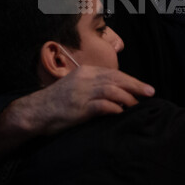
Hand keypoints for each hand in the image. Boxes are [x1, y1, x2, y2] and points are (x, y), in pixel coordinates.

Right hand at [0, 66, 154, 163]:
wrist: (34, 112)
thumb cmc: (56, 102)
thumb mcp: (75, 87)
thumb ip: (93, 86)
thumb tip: (115, 92)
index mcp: (85, 72)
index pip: (114, 73)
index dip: (131, 80)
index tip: (144, 87)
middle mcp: (85, 79)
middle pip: (116, 79)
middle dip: (136, 86)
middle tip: (150, 92)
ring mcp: (81, 93)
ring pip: (112, 90)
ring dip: (128, 98)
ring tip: (138, 105)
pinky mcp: (78, 108)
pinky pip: (102, 105)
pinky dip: (115, 108)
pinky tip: (122, 113)